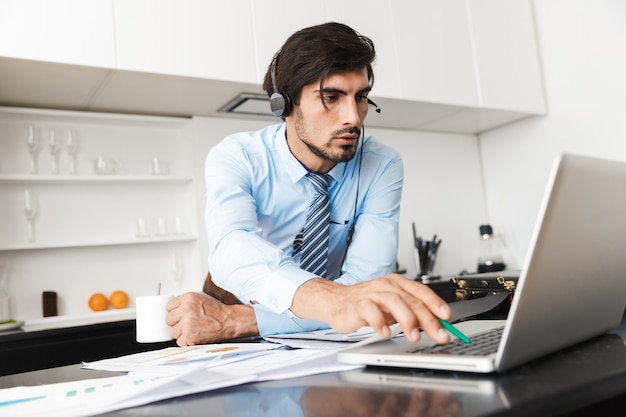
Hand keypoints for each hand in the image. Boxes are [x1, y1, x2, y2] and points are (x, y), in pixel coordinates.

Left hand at [166, 292, 258, 345]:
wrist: (229, 321)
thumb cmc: (217, 311)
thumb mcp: (201, 297)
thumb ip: (186, 301)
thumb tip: (174, 307)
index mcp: (188, 298)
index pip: (169, 306)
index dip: (175, 312)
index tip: (179, 315)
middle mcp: (186, 309)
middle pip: (168, 320)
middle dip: (176, 323)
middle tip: (187, 323)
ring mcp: (187, 323)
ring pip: (173, 332)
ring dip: (181, 333)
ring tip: (193, 330)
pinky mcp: (189, 336)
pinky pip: (179, 341)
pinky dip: (186, 341)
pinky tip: (195, 336)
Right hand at [291, 273, 451, 343]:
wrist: (335, 301)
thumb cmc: (365, 304)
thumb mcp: (392, 307)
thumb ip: (411, 313)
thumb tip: (435, 326)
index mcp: (397, 284)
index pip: (421, 292)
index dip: (436, 304)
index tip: (447, 318)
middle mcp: (386, 286)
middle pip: (412, 300)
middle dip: (428, 319)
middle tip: (439, 335)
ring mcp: (372, 294)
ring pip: (394, 302)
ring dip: (407, 320)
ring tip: (414, 336)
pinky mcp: (357, 304)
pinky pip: (370, 311)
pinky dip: (380, 322)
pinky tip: (385, 333)